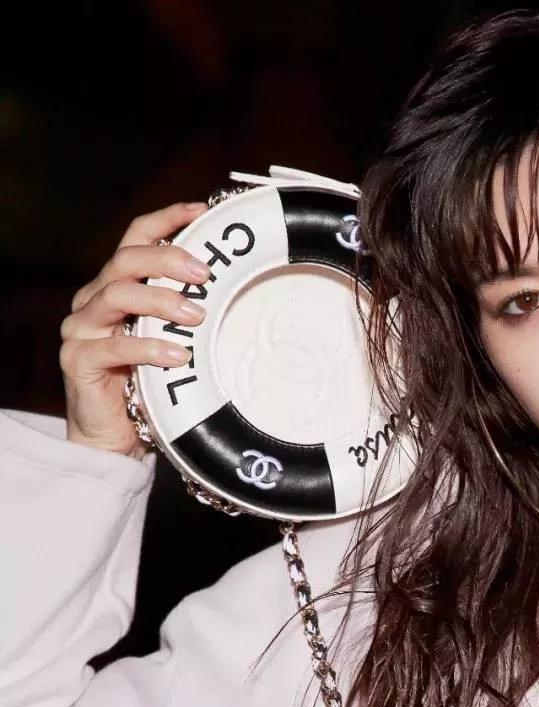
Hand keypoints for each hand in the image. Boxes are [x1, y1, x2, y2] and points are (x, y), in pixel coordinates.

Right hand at [59, 201, 211, 458]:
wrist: (113, 438)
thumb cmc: (149, 388)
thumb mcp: (172, 342)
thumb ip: (187, 316)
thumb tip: (235, 293)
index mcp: (115, 287)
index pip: (136, 239)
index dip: (167, 220)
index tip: (203, 211)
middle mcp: (94, 301)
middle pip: (126, 260)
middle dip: (169, 260)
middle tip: (206, 275)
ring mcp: (82, 329)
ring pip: (118, 294)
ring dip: (162, 301)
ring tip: (198, 316)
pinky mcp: (78, 360)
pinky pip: (114, 346)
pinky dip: (149, 348)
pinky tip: (178, 356)